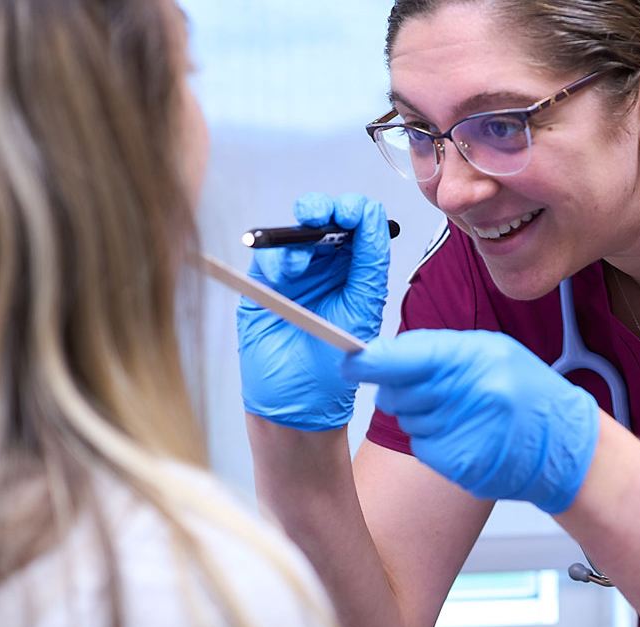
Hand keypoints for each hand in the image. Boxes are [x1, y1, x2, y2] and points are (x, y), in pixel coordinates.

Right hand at [237, 192, 389, 430]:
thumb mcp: (362, 311)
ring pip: (296, 231)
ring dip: (299, 233)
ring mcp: (296, 275)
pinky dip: (275, 254)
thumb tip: (373, 219)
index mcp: (358, 272)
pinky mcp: (265, 285)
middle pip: (327, 218)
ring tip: (301, 261)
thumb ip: (369, 264)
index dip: (357, 211)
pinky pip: (268, 255)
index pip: (362, 225)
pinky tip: (285, 272)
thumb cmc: (333, 369)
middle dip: (324, 209)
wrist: (296, 404)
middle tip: (322, 216)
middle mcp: (328, 268)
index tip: (352, 214)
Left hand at [341, 329, 599, 513]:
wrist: (565, 445)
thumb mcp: (492, 352)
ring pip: (407, 420)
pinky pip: (422, 447)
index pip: (407, 358)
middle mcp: (471, 395)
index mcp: (477, 359)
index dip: (371, 362)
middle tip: (435, 390)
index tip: (349, 363)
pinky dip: (435, 441)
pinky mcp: (461, 465)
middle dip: (401, 390)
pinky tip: (466, 435)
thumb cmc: (528, 393)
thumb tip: (384, 355)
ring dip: (422, 416)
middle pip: (397, 393)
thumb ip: (439, 352)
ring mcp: (467, 433)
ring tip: (463, 413)